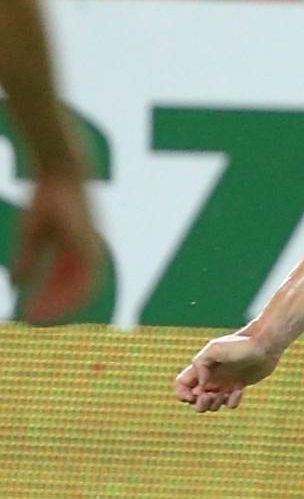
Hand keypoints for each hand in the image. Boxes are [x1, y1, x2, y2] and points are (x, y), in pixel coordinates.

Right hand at [12, 175, 102, 322]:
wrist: (61, 176)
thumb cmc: (46, 202)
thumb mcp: (31, 235)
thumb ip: (27, 261)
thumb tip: (16, 286)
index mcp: (77, 253)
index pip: (66, 285)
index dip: (49, 300)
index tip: (32, 313)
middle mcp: (88, 256)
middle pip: (72, 291)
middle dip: (52, 308)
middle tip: (33, 322)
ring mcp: (92, 252)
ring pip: (80, 291)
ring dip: (58, 306)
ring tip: (38, 318)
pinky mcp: (91, 248)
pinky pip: (86, 280)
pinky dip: (68, 295)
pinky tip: (51, 304)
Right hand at [174, 331, 281, 412]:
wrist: (265, 345)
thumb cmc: (240, 345)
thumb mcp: (215, 350)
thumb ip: (200, 365)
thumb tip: (202, 386)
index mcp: (201, 368)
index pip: (181, 385)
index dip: (182, 394)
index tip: (193, 395)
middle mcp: (210, 377)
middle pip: (195, 400)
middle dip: (200, 404)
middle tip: (210, 397)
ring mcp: (224, 383)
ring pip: (212, 405)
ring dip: (215, 405)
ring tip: (224, 394)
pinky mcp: (238, 387)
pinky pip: (230, 403)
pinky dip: (232, 401)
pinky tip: (239, 390)